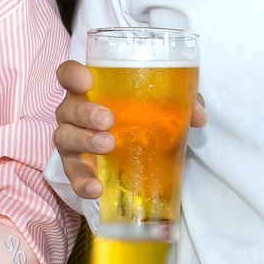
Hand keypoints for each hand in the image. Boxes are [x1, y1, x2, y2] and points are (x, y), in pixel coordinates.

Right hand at [54, 58, 207, 199]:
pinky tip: (96, 188)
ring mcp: (72, 140)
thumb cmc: (139, 118)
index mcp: (90, 90)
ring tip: (108, 145)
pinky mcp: (76, 167)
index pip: (69, 74)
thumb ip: (179, 103)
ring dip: (85, 140)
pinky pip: (72, 174)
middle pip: (68, 108)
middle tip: (108, 120)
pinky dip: (82, 181)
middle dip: (85, 112)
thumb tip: (198, 117)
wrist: (133, 153)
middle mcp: (74, 112)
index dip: (73, 75)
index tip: (87, 79)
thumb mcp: (160, 106)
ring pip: (65, 137)